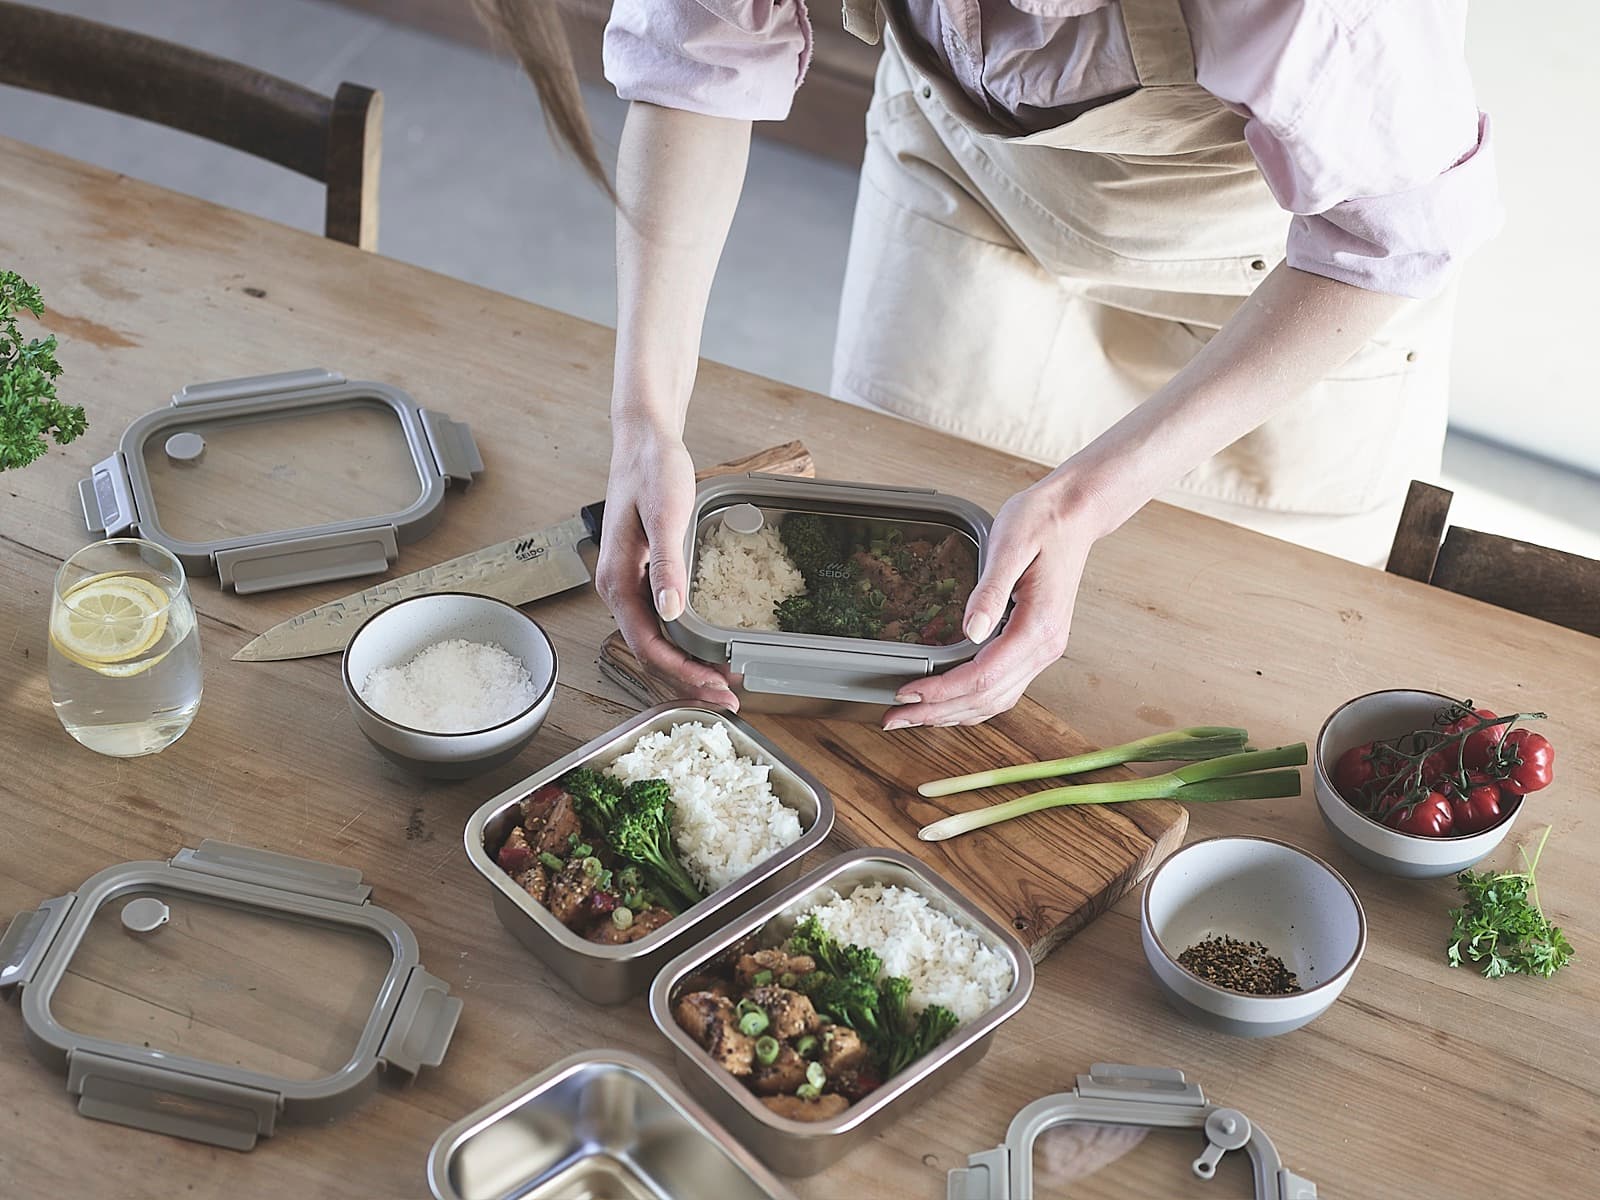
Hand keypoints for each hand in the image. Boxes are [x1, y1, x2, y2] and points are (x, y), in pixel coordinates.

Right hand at [594, 425, 737, 707]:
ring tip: (721, 684)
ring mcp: (629, 584)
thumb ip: (666, 564)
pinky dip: (683, 644)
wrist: (643, 441)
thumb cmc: (652, 471)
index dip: (682, 674)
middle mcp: (617, 588)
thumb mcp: (666, 514)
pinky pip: (659, 624)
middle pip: (650, 653)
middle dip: (688, 681)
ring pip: (655, 642)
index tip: (716, 690)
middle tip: (729, 699)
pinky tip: (705, 650)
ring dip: (686, 666)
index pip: (647, 645)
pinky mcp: (642, 576)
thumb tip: (669, 611)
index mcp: (617, 580)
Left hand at [884, 477, 1097, 728]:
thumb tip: (971, 631)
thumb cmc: (1043, 522)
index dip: (940, 691)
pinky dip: (972, 700)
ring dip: (954, 712)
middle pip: (987, 698)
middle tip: (895, 717)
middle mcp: (1044, 647)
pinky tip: (947, 699)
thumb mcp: (1010, 546)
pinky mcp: (1036, 644)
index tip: (905, 695)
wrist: (1075, 513)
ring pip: (996, 700)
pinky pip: (1003, 686)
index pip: (982, 676)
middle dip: (938, 712)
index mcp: (1038, 627)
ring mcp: (1043, 649)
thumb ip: (990, 591)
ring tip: (914, 716)